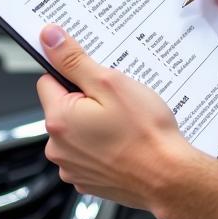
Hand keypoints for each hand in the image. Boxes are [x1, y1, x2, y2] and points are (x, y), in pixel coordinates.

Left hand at [36, 25, 197, 209]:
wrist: (168, 177)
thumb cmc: (145, 133)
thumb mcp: (111, 82)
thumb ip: (74, 60)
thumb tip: (50, 38)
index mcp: (59, 119)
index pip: (49, 80)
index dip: (74, 73)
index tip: (96, 77)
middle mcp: (58, 148)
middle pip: (63, 106)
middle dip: (86, 98)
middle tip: (117, 100)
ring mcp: (72, 168)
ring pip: (76, 130)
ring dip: (94, 122)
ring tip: (124, 122)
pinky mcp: (87, 180)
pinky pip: (87, 152)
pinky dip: (102, 145)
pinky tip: (124, 141)